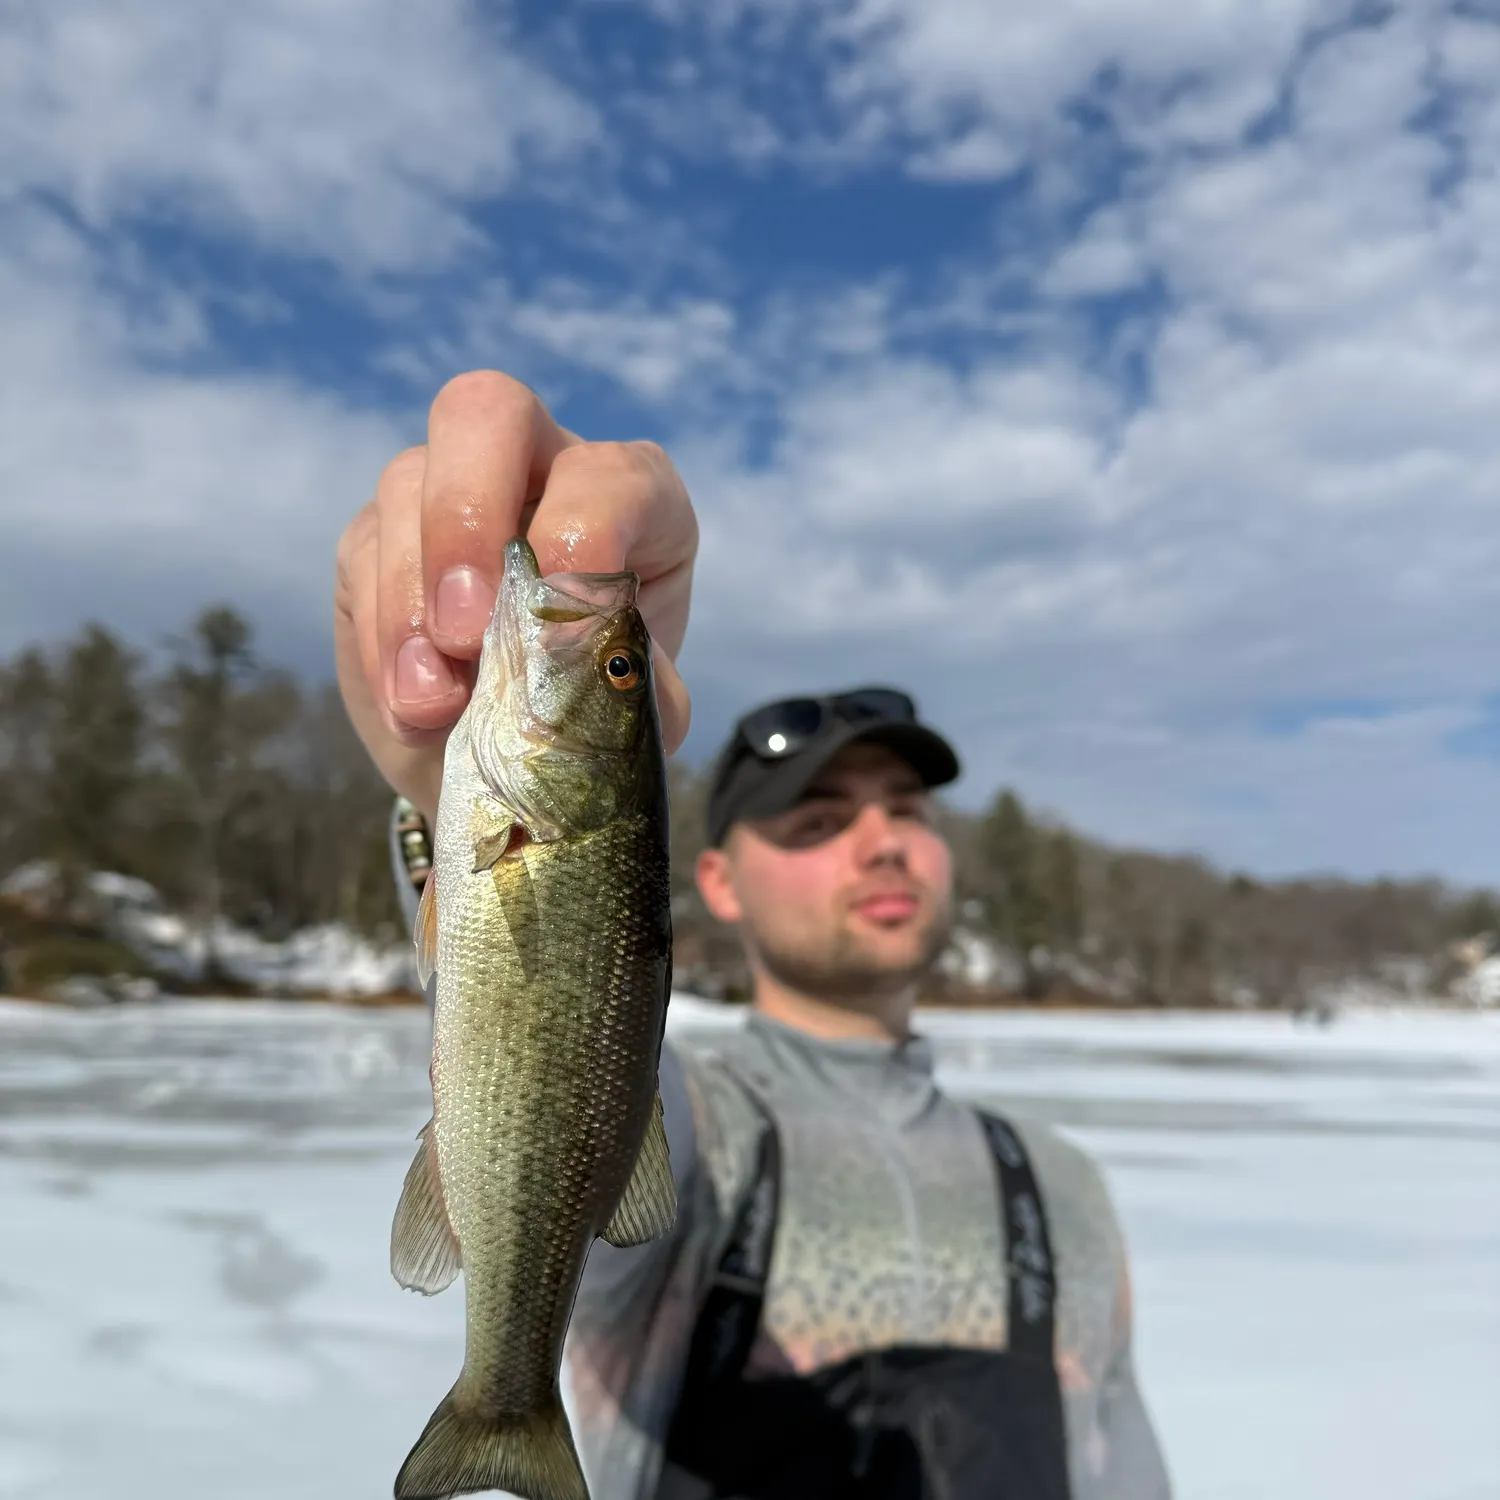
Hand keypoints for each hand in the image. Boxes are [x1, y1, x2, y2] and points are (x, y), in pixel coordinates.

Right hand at [335, 371, 697, 822]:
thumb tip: (602, 677)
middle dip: (465, 518)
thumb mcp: (630, 710)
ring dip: (411, 607)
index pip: (608, 475)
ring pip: (407, 486)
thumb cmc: (591, 712)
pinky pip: (364, 556)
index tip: (560, 621)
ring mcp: (449, 488)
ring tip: (436, 704)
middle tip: (465, 631)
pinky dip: (383, 640)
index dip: (583, 532)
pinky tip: (412, 706)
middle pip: (488, 412)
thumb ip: (633, 692)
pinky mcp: (380, 534)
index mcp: (628, 496)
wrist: (517, 755)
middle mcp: (539, 466)